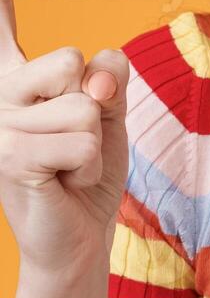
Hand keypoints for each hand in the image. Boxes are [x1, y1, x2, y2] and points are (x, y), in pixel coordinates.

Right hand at [0, 0, 129, 288]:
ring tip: (71, 165)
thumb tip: (96, 71)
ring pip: (85, 105)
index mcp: (17, 82)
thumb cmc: (89, 173)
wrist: (77, 238)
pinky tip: (66, 181)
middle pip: (70, 60)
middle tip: (76, 141)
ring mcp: (0, 127)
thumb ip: (109, 79)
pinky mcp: (12, 157)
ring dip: (95, 142)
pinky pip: (85, 138)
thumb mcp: (109, 115)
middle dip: (93, 101)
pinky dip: (91, 163)